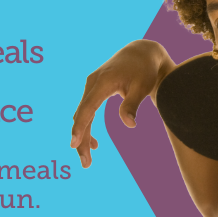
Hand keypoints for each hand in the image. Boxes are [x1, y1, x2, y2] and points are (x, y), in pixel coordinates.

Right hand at [70, 40, 174, 167]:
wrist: (141, 53)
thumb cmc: (144, 70)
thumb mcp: (142, 86)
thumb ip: (133, 104)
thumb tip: (129, 125)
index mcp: (102, 82)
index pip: (87, 108)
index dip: (79, 127)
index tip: (73, 144)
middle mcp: (92, 83)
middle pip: (81, 115)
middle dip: (80, 140)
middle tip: (86, 164)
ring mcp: (90, 86)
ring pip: (82, 115)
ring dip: (82, 136)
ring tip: (88, 160)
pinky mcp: (93, 90)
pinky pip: (86, 111)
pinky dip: (87, 127)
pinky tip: (94, 144)